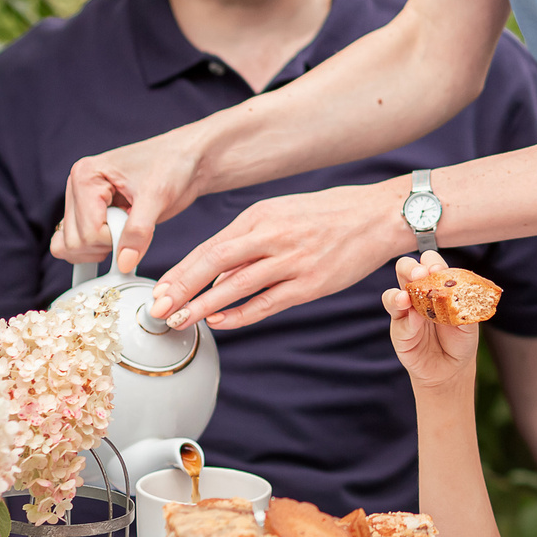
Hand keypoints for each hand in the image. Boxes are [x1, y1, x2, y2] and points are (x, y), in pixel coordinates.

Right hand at [50, 130, 204, 273]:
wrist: (187, 160)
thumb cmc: (172, 165)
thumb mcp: (158, 197)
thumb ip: (139, 231)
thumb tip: (125, 263)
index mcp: (86, 175)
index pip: (87, 231)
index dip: (114, 240)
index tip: (138, 227)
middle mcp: (78, 187)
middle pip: (74, 242)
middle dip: (105, 246)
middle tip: (133, 228)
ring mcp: (83, 202)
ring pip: (70, 246)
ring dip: (100, 250)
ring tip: (126, 231)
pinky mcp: (91, 214)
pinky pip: (78, 244)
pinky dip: (97, 250)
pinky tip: (119, 238)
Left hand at [142, 181, 403, 330]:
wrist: (377, 217)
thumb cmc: (327, 216)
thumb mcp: (281, 214)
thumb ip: (247, 243)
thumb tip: (214, 277)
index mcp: (260, 215)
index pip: (210, 246)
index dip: (181, 271)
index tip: (159, 290)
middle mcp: (272, 235)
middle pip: (215, 264)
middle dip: (182, 288)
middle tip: (158, 309)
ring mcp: (292, 261)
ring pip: (237, 287)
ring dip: (204, 306)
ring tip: (181, 320)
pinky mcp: (311, 284)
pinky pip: (268, 303)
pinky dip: (242, 314)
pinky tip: (222, 322)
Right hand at [383, 254, 481, 391]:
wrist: (452, 370)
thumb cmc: (461, 340)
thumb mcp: (469, 321)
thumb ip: (464, 306)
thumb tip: (455, 292)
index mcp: (436, 285)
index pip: (429, 263)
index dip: (432, 262)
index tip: (440, 270)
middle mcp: (418, 294)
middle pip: (405, 269)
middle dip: (411, 268)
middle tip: (421, 275)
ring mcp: (406, 312)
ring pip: (392, 293)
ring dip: (399, 292)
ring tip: (407, 296)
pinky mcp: (399, 330)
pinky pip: (397, 319)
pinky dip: (406, 317)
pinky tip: (415, 319)